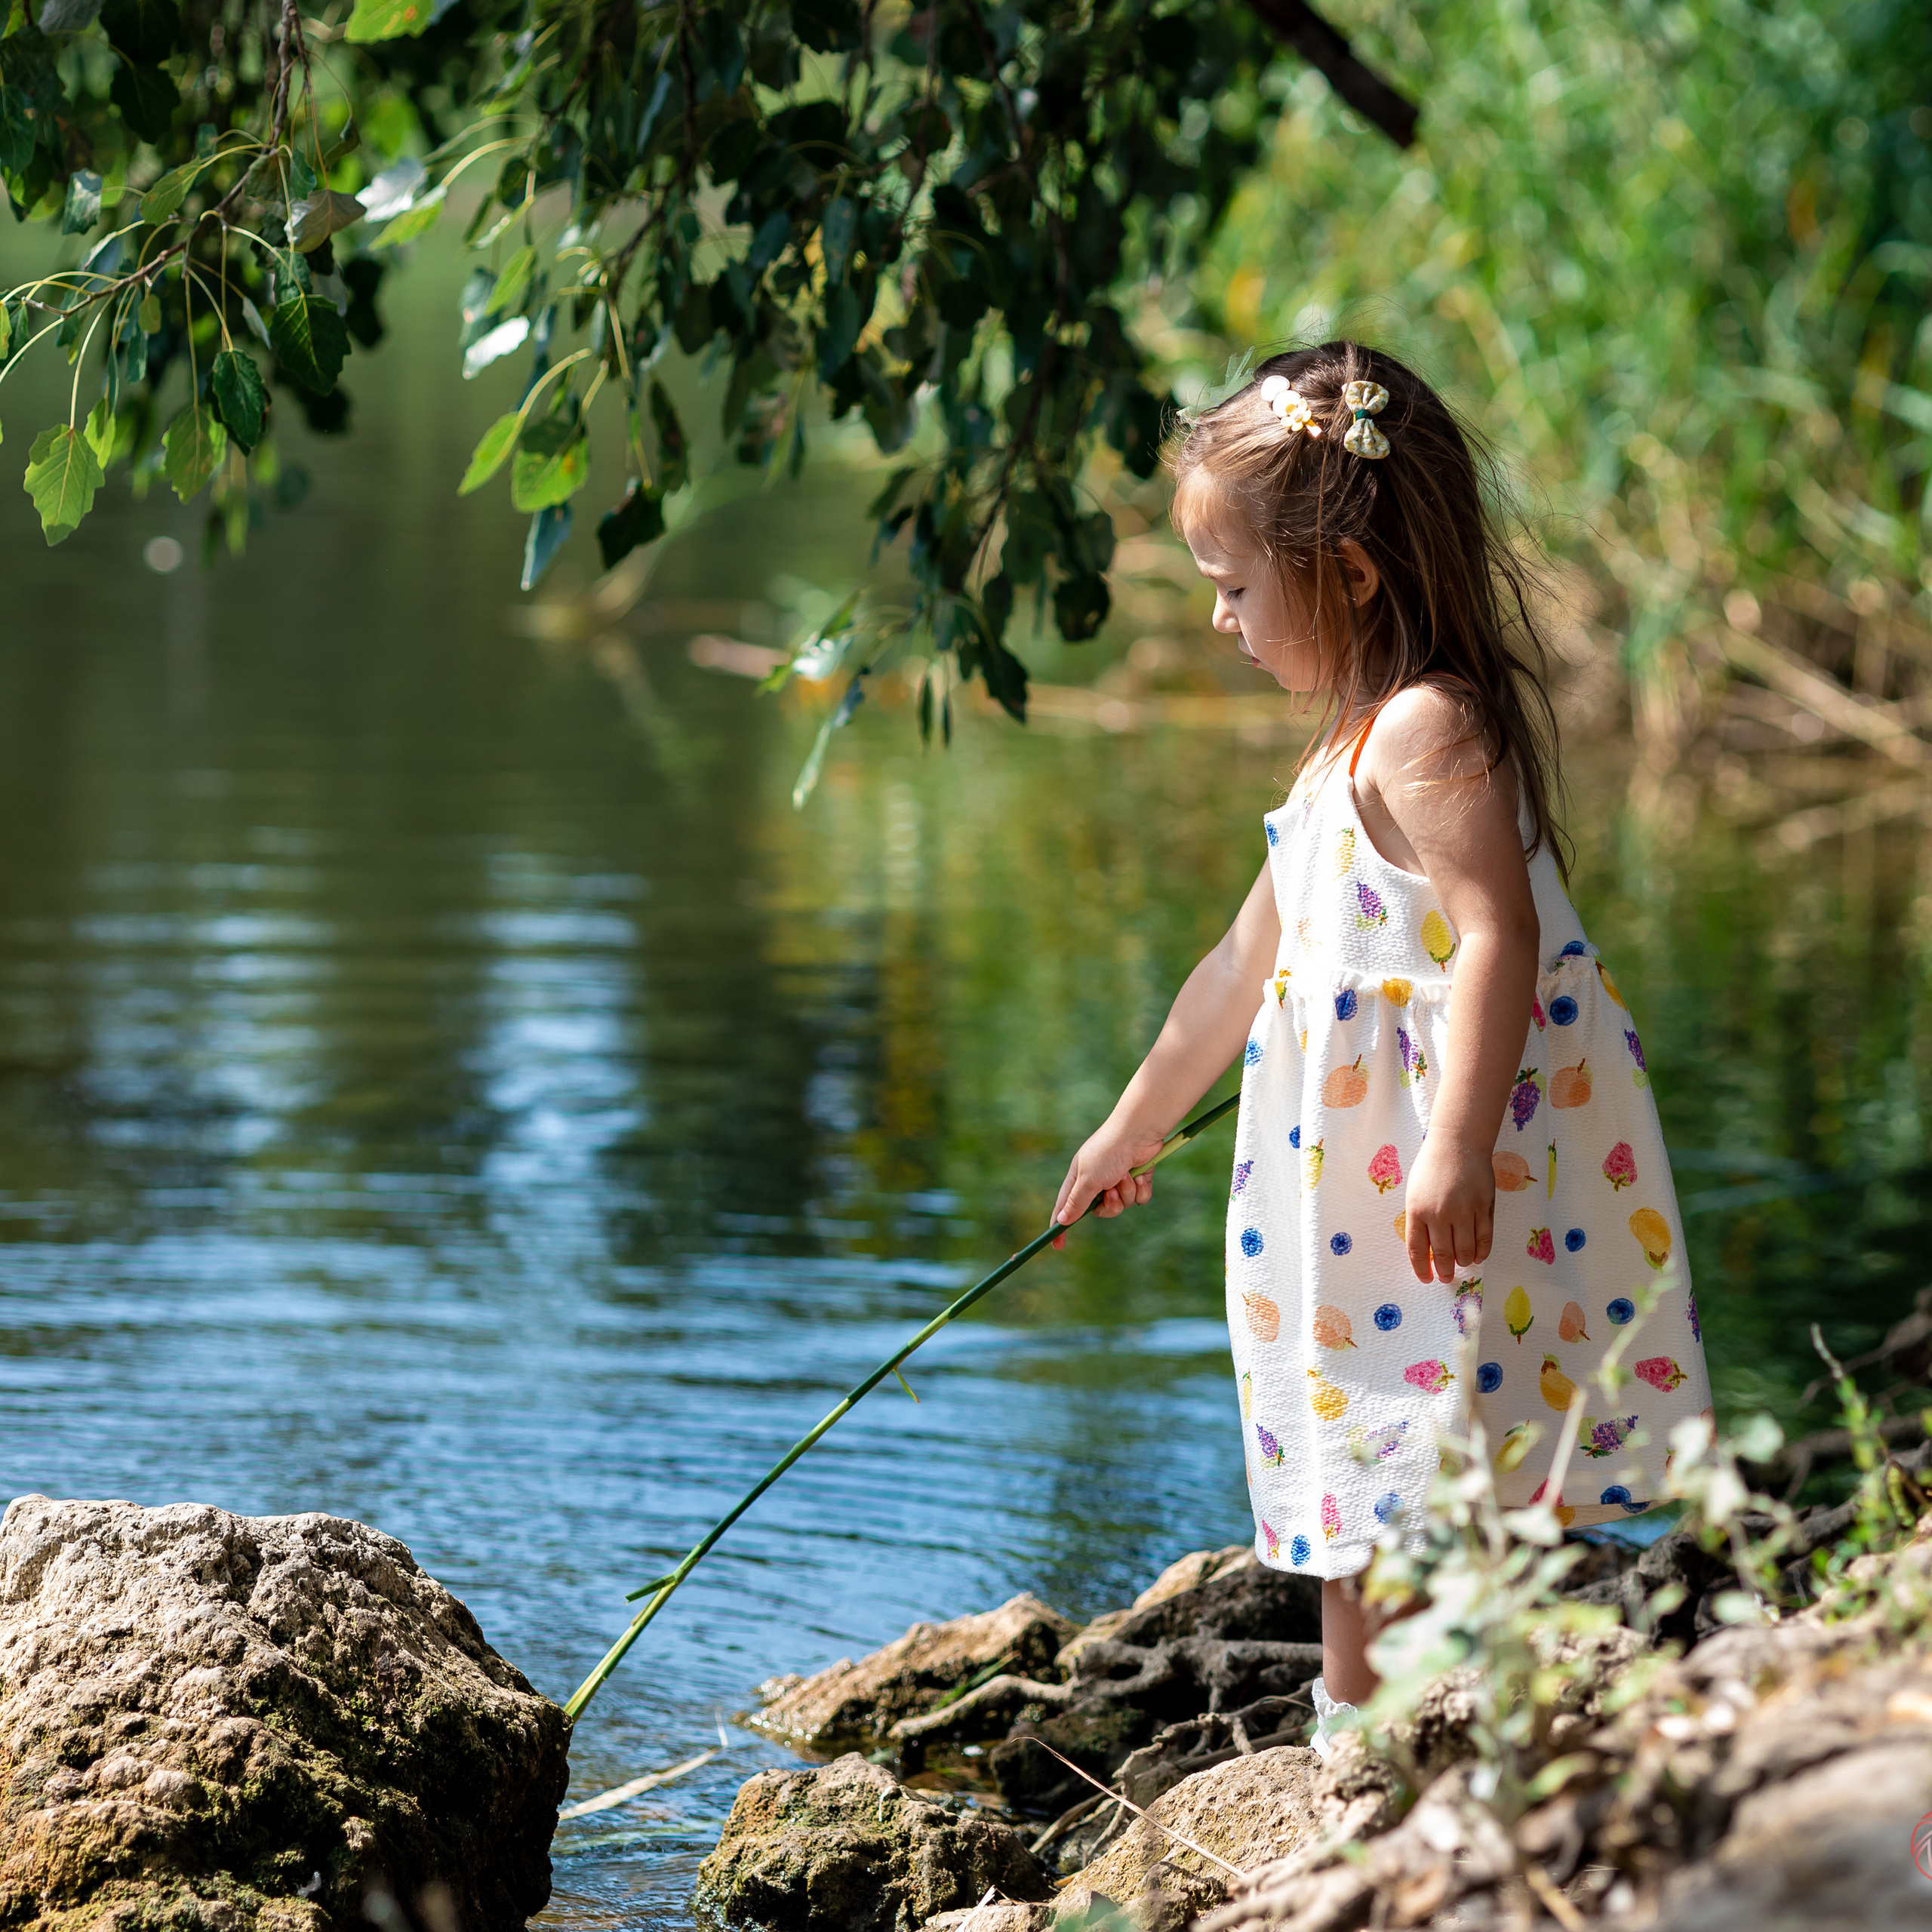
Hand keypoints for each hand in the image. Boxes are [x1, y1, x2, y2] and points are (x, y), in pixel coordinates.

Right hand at [1051, 1122, 1167, 1247]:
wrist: (1138, 1133)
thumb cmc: (1108, 1152)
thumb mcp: (1088, 1180)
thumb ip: (1076, 1202)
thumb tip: (1061, 1221)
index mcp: (1079, 1178)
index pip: (1066, 1207)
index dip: (1060, 1226)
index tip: (1057, 1246)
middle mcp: (1098, 1180)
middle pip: (1100, 1211)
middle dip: (1109, 1206)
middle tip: (1112, 1192)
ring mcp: (1118, 1179)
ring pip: (1122, 1205)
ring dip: (1126, 1193)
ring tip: (1127, 1175)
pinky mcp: (1137, 1178)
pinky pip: (1139, 1198)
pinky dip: (1141, 1189)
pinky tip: (1140, 1174)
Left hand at [1403, 1138, 1493, 1283]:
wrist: (1457, 1144)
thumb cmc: (1432, 1167)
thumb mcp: (1415, 1193)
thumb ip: (1420, 1219)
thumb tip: (1426, 1248)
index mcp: (1417, 1211)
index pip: (1417, 1250)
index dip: (1422, 1269)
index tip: (1426, 1278)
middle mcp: (1439, 1214)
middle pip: (1443, 1254)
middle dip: (1444, 1271)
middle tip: (1446, 1277)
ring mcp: (1463, 1211)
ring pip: (1465, 1250)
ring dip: (1463, 1262)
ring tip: (1461, 1264)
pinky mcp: (1484, 1207)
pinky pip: (1484, 1238)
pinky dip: (1481, 1252)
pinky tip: (1477, 1256)